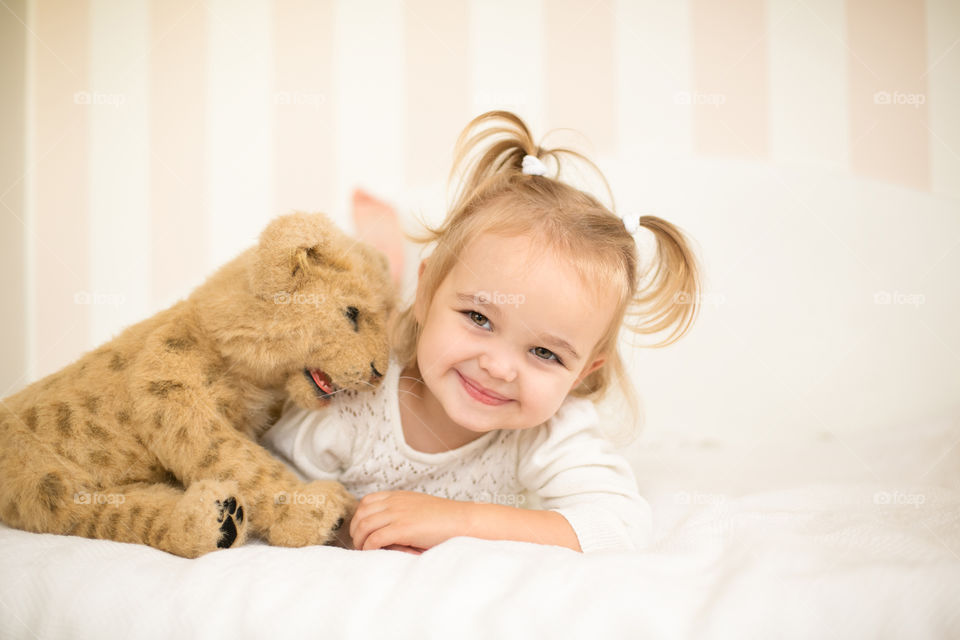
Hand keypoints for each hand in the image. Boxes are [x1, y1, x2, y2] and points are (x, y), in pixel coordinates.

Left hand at [349, 490, 468, 551]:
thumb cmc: (445, 519)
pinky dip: (369, 548)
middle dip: (355, 531)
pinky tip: (373, 554)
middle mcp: (395, 502)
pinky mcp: (403, 528)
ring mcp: (398, 514)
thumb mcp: (419, 508)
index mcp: (398, 496)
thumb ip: (402, 512)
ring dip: (360, 541)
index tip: (361, 531)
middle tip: (359, 544)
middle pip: (361, 514)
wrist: (463, 521)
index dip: (359, 517)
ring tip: (364, 552)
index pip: (366, 502)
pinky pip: (375, 539)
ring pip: (364, 526)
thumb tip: (386, 527)